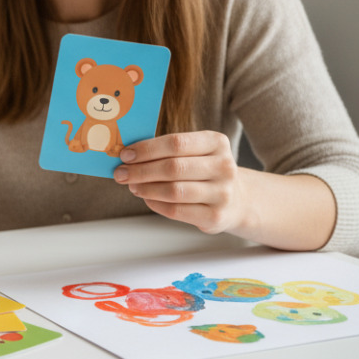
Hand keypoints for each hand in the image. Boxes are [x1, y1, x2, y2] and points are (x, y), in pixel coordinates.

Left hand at [113, 131, 245, 234]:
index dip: (146, 149)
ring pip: (174, 191)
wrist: (237, 200)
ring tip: (132, 186)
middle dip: (140, 171)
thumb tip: (127, 155)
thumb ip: (167, 150)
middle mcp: (224, 166)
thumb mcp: (195, 152)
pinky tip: (146, 198)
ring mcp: (222, 193)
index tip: (125, 154)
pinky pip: (176, 211)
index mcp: (216, 143)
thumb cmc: (204, 170)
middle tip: (120, 173)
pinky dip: (155, 204)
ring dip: (146, 188)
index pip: (176, 143)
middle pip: (173, 167)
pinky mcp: (215, 216)